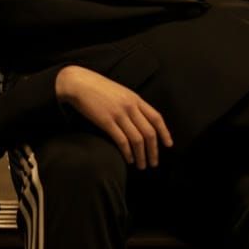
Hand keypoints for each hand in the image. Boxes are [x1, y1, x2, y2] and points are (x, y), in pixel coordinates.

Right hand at [55, 66, 172, 168]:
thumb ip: (132, 105)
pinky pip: (122, 140)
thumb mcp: (121, 93)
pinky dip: (128, 153)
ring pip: (137, 139)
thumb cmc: (99, 89)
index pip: (156, 117)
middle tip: (154, 163)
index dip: (164, 132)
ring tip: (142, 165)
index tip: (168, 145)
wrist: (79, 83)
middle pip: (149, 132)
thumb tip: (141, 121)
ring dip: (141, 155)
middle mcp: (130, 106)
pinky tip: (128, 160)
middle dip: (153, 150)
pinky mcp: (106, 121)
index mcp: (135, 99)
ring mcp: (119, 114)